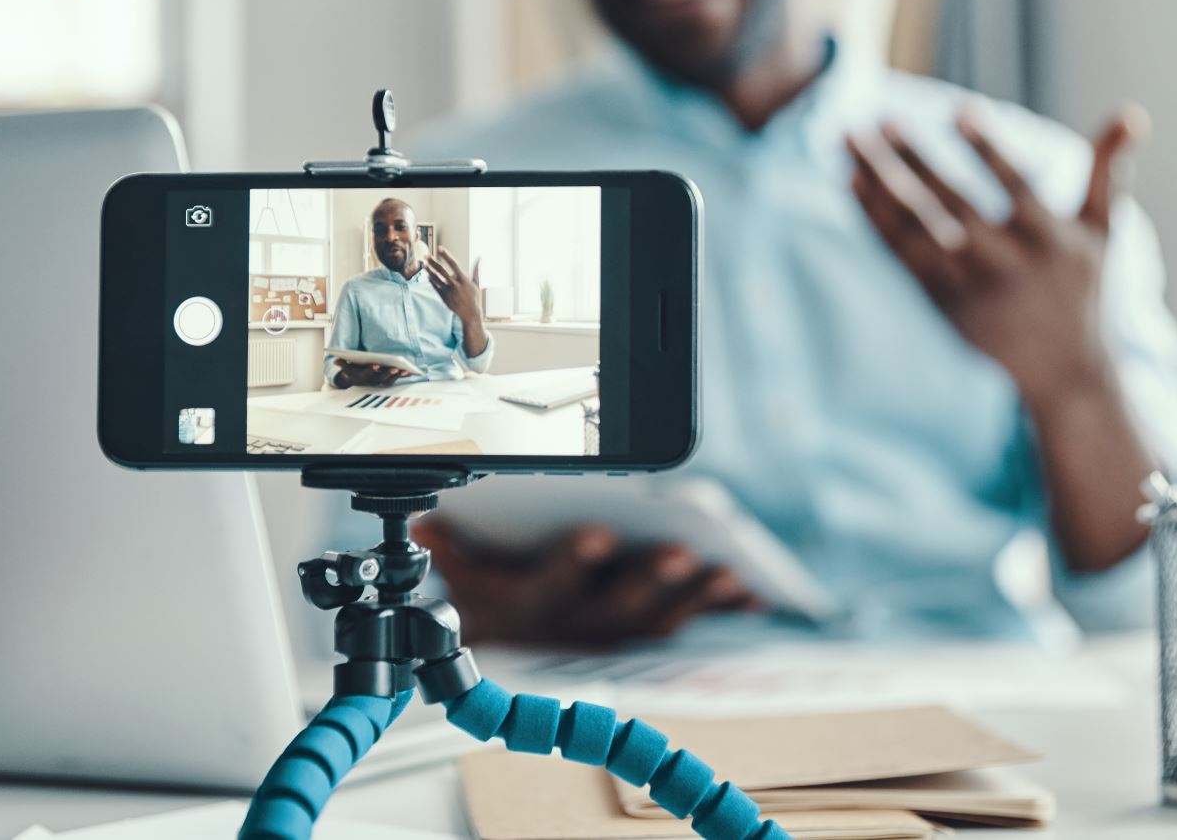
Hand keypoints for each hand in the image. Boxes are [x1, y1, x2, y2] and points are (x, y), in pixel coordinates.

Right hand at [335, 360, 411, 387]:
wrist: (354, 380)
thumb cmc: (352, 370)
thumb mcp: (346, 367)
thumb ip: (342, 363)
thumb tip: (335, 360)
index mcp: (361, 377)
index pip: (366, 374)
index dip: (371, 370)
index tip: (376, 364)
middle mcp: (370, 381)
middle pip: (380, 378)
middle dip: (387, 373)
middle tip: (395, 368)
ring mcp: (378, 382)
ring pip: (388, 381)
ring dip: (397, 376)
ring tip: (404, 370)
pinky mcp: (385, 381)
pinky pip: (395, 379)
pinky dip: (401, 376)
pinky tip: (409, 372)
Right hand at [413, 518, 758, 646]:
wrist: (504, 650)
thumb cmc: (491, 594)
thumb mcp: (462, 573)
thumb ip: (447, 547)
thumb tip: (420, 525)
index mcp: (538, 597)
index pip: (555, 574)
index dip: (577, 557)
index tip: (601, 534)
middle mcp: (581, 620)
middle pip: (619, 600)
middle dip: (651, 578)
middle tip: (679, 553)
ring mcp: (618, 629)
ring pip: (661, 615)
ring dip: (696, 597)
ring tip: (729, 574)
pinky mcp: (647, 631)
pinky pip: (689, 623)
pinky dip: (722, 612)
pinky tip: (756, 596)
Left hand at [424, 246, 482, 324]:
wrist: (470, 315)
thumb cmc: (474, 298)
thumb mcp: (476, 283)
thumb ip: (476, 269)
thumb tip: (480, 258)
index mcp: (464, 279)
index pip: (454, 264)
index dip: (446, 256)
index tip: (440, 248)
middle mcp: (455, 285)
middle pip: (442, 271)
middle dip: (433, 262)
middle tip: (426, 255)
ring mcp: (449, 292)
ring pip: (436, 279)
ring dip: (429, 270)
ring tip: (424, 263)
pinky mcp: (444, 297)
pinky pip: (435, 287)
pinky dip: (431, 280)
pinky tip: (427, 274)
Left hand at [846, 104, 1146, 404]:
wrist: (1064, 375)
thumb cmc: (1082, 292)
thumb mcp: (1102, 233)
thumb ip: (1108, 171)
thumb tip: (1132, 112)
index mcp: (1048, 240)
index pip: (1014, 185)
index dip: (988, 148)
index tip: (960, 110)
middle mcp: (1006, 264)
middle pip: (951, 204)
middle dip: (913, 160)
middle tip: (881, 119)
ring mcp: (969, 288)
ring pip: (915, 229)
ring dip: (879, 183)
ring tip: (848, 138)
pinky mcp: (941, 305)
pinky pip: (899, 256)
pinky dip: (873, 219)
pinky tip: (850, 181)